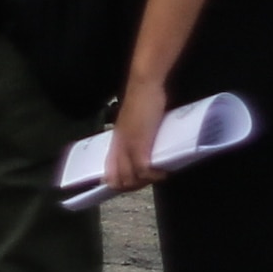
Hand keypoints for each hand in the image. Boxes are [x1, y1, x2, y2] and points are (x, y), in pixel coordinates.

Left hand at [104, 71, 167, 195]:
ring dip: (144, 182)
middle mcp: (119, 146)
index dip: (119, 184)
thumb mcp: (135, 122)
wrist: (144, 85)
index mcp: (116, 142)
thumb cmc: (143, 100)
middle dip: (134, 186)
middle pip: (120, 180)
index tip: (131, 186)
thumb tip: (144, 148)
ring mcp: (128, 146)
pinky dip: (153, 176)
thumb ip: (137, 136)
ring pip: (130, 178)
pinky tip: (162, 173)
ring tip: (157, 176)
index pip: (110, 173)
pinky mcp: (140, 143)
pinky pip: (142, 170)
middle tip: (149, 181)